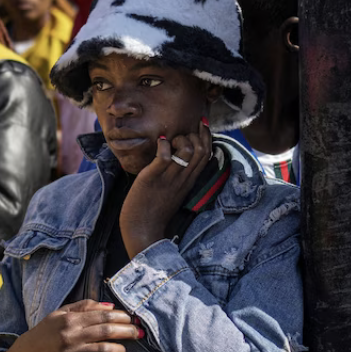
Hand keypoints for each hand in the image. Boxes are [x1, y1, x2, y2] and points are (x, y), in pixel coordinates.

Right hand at [0, 299, 140, 351]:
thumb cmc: (44, 333)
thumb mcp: (59, 314)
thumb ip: (83, 307)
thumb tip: (109, 306)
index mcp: (70, 320)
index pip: (103, 316)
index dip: (122, 317)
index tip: (133, 320)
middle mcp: (71, 336)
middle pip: (107, 331)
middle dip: (127, 332)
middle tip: (139, 333)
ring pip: (103, 351)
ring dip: (120, 350)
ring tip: (125, 350)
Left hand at [120, 120, 210, 257]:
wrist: (143, 228)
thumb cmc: (154, 209)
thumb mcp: (173, 190)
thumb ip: (179, 174)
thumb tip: (177, 156)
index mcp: (189, 180)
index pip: (207, 153)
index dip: (207, 135)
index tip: (202, 122)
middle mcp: (183, 177)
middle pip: (201, 149)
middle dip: (195, 134)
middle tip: (181, 134)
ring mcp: (169, 177)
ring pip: (188, 150)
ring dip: (180, 138)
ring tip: (169, 142)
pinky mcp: (154, 177)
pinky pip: (164, 155)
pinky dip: (163, 144)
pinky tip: (159, 143)